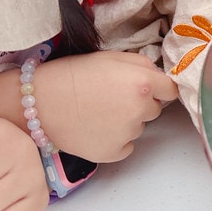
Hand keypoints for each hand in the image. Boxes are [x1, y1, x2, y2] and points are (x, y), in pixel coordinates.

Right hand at [0, 52, 176, 163]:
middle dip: (140, 104)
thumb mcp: (112, 57)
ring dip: (126, 121)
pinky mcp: (114, 153)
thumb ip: (142, 65)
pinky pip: (125, 146)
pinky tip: (96, 128)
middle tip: (112, 97)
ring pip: (138, 127)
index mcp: (143, 83)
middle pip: (154, 109)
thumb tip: (160, 78)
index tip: (147, 88)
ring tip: (98, 112)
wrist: (41, 102)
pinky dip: (115, 140)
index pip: (171, 90)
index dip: (159, 88)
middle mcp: (141, 111)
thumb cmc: (74, 74)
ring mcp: (128, 134)